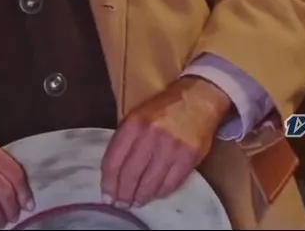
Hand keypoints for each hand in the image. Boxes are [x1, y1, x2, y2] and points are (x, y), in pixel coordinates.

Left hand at [102, 76, 231, 207]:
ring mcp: (171, 148)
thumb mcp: (135, 116)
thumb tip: (113, 171)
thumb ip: (124, 140)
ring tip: (135, 203)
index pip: (114, 160)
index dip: (109, 181)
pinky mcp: (189, 157)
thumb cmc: (162, 109)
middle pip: (130, 174)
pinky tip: (154, 196)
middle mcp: (150, 136)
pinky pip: (171, 183)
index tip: (106, 193)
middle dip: (123, 193)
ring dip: (141, 197)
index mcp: (132, 125)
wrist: (198, 100)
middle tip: (120, 204)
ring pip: (150, 182)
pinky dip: (160, 193)